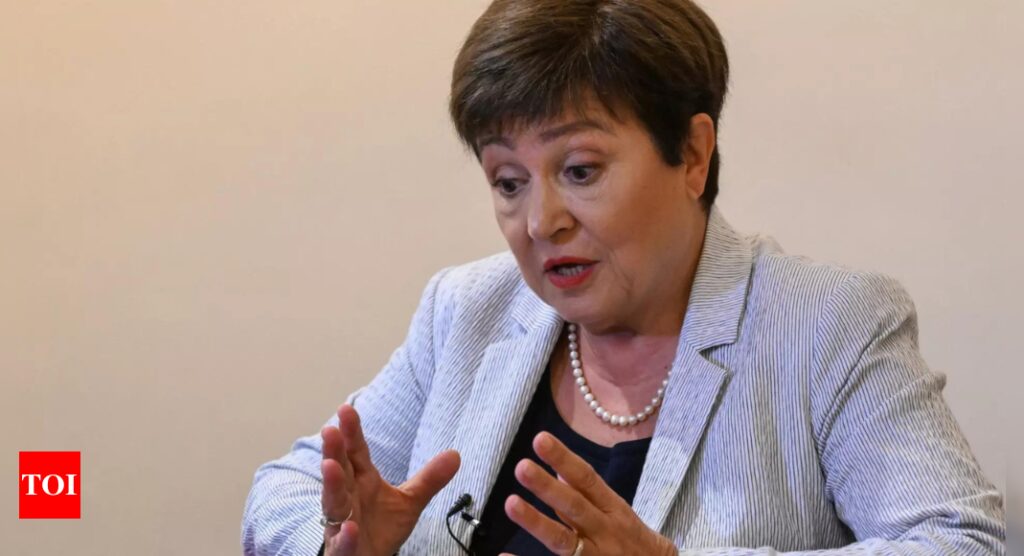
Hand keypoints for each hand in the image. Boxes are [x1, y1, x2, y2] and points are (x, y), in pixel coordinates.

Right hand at [320, 404, 460, 555]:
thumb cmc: (381, 527)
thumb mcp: (410, 502)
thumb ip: (429, 479)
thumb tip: (456, 454)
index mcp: (362, 481)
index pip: (356, 453)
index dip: (351, 433)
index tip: (346, 409)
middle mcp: (348, 497)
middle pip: (340, 471)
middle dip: (334, 452)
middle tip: (330, 430)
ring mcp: (341, 523)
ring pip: (333, 503)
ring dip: (330, 486)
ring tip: (329, 466)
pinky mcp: (341, 550)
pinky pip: (342, 543)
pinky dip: (345, 536)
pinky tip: (349, 528)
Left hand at [500, 431, 675, 555]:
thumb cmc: (633, 541)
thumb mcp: (616, 511)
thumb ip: (586, 492)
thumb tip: (558, 465)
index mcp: (612, 509)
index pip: (587, 479)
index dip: (564, 458)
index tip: (540, 439)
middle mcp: (605, 532)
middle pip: (574, 507)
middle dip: (548, 488)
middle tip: (522, 467)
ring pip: (563, 541)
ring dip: (537, 523)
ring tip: (511, 503)